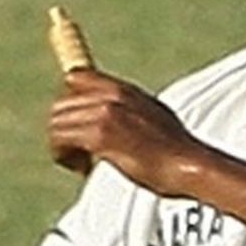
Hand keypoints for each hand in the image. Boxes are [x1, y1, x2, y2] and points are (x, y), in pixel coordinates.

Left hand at [47, 68, 206, 194]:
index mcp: (123, 90)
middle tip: (82, 153)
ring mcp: (104, 114)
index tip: (77, 126)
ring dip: (64, 147)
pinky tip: (84, 168)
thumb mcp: (154, 118)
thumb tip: (114, 123)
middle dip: (64, 129)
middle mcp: (111, 96)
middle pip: (61, 103)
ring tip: (85, 163)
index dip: (70, 103)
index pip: (76, 77)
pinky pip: (60, 140)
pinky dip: (65, 157)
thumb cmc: (175, 152)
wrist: (188, 165)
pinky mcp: (99, 136)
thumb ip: (130, 112)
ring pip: (57, 123)